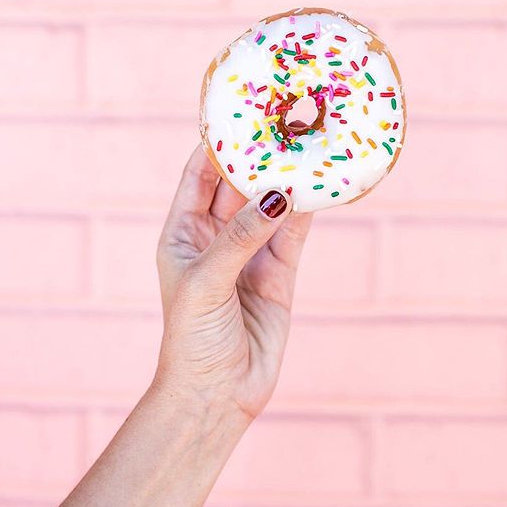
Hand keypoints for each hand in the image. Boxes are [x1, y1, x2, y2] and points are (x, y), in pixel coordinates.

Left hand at [154, 145, 311, 421]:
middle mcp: (217, 235)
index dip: (216, 141)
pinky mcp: (280, 272)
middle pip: (239, 182)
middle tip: (285, 119)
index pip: (199, 173)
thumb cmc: (192, 338)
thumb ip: (241, 237)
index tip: (240, 110)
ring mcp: (251, 252)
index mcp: (184, 231)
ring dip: (287, 177)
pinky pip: (295, 231)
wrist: (216, 396)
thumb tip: (277, 194)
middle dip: (259, 153)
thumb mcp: (207, 281)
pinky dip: (308, 208)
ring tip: (309, 142)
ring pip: (271, 203)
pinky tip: (322, 183)